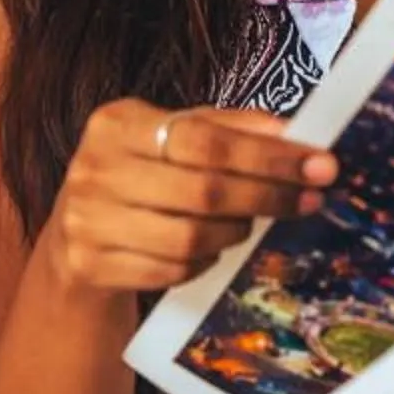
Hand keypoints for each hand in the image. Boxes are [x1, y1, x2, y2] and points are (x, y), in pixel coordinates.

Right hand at [38, 100, 336, 295]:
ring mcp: (88, 221)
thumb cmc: (139, 178)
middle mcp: (96, 168)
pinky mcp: (91, 266)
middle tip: (310, 199)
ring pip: (190, 237)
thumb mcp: (172, 140)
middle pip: (203, 190)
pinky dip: (204, 263)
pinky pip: (172, 271)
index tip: (320, 165)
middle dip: (267, 197)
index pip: (205, 139)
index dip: (268, 156)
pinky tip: (212, 250)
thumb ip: (226, 129)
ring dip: (236, 232)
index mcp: (118, 123)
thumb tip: (291, 132)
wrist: (73, 238)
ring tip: (250, 224)